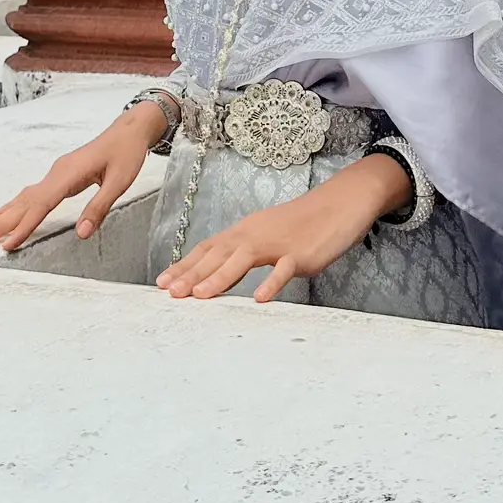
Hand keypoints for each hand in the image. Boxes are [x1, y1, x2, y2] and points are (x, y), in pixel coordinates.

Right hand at [0, 103, 166, 252]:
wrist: (128, 130)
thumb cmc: (126, 154)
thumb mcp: (120, 181)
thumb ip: (99, 207)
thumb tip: (81, 234)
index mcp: (68, 175)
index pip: (41, 205)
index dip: (23, 227)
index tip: (6, 245)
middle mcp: (56, 173)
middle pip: (23, 202)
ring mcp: (55, 174)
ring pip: (22, 198)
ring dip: (1, 216)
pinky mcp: (58, 176)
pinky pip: (30, 194)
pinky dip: (13, 206)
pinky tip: (0, 213)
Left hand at [155, 154, 409, 304]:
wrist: (339, 203)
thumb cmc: (302, 223)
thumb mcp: (268, 235)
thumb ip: (245, 253)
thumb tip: (220, 273)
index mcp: (245, 231)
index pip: (208, 248)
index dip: (185, 265)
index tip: (162, 282)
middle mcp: (255, 234)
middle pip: (218, 254)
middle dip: (191, 274)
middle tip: (169, 293)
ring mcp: (278, 242)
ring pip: (243, 259)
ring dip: (220, 278)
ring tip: (200, 297)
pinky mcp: (301, 253)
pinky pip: (284, 269)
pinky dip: (272, 283)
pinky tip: (260, 299)